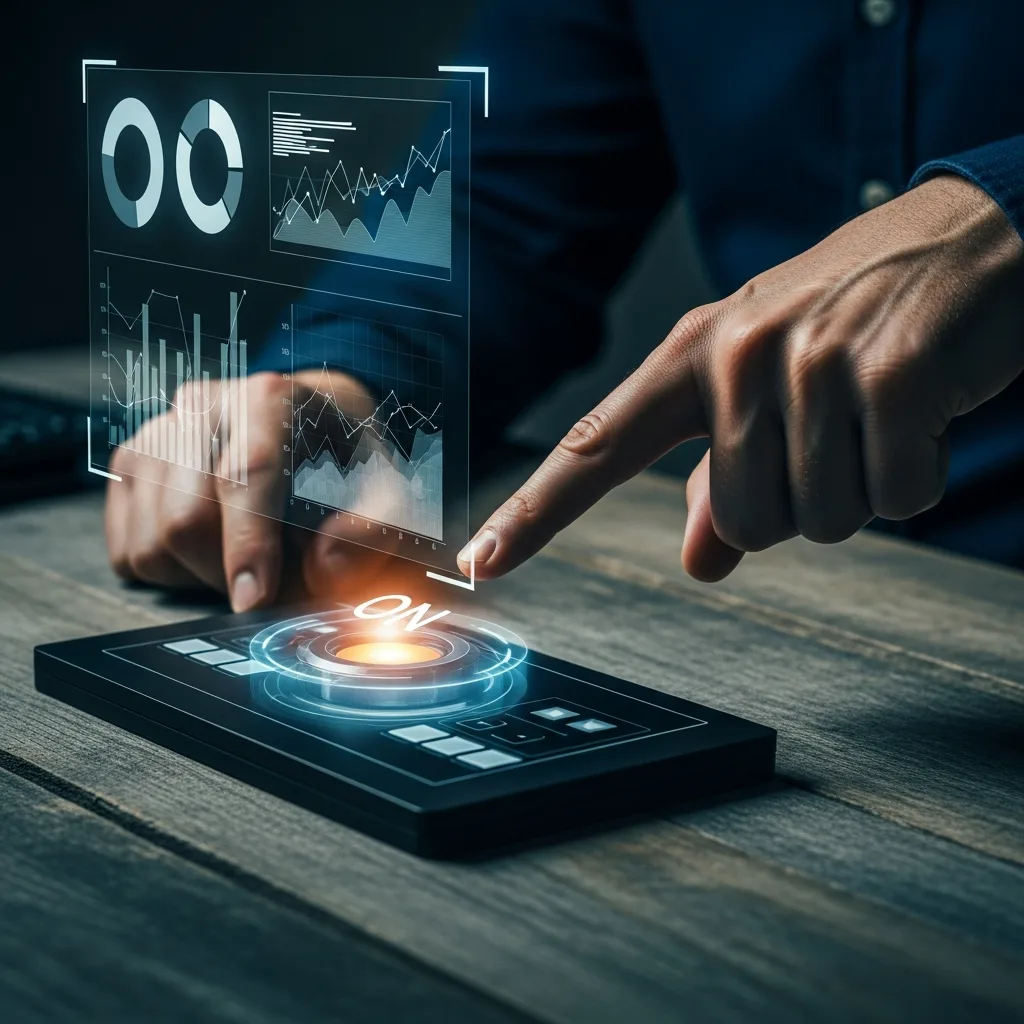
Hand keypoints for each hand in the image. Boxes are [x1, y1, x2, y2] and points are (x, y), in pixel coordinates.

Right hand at [105, 369, 380, 609]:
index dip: (248, 544)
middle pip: (188, 519)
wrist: (312, 428)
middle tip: (277, 583)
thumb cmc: (345, 464)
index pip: (245, 474)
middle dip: (232, 571)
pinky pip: (127, 552)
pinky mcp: (127, 468)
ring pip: (152, 542)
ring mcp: (156, 434)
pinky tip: (213, 548)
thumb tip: (327, 568)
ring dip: (203, 575)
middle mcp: (202, 406)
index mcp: (268, 400)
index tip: (256, 599)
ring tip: (251, 557)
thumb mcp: (386, 492)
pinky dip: (173, 572)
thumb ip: (374, 532)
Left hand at [459, 176, 1023, 582]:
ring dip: (857, 491)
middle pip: (742, 522)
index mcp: (692, 355)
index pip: (594, 447)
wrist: (968, 236)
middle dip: (795, 505)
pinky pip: (895, 501)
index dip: (534, 513)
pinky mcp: (890, 376)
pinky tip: (918, 416)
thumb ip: (720, 478)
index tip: (481, 562)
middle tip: (831, 438)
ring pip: (816, 523)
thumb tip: (698, 562)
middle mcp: (737, 356)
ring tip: (873, 420)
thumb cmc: (853, 315)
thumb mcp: (768, 382)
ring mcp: (811, 363)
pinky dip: (916, 479)